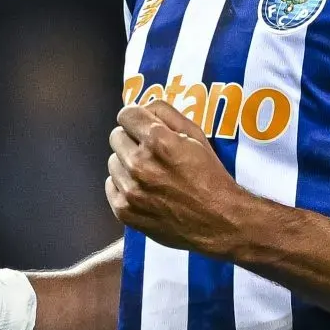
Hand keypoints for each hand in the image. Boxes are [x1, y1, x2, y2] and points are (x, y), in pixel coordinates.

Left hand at [106, 100, 259, 255]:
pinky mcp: (125, 211)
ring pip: (112, 163)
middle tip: (151, 153)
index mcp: (158, 141)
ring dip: (127, 165)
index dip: (136, 118)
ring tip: (150, 175)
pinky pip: (111, 187)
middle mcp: (140, 164)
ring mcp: (130, 190)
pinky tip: (144, 191)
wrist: (219, 222)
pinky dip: (123, 186)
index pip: (126, 114)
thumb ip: (168, 114)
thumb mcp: (198, 136)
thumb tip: (144, 106)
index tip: (142, 126)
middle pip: (116, 137)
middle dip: (132, 140)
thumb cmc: (211, 177)